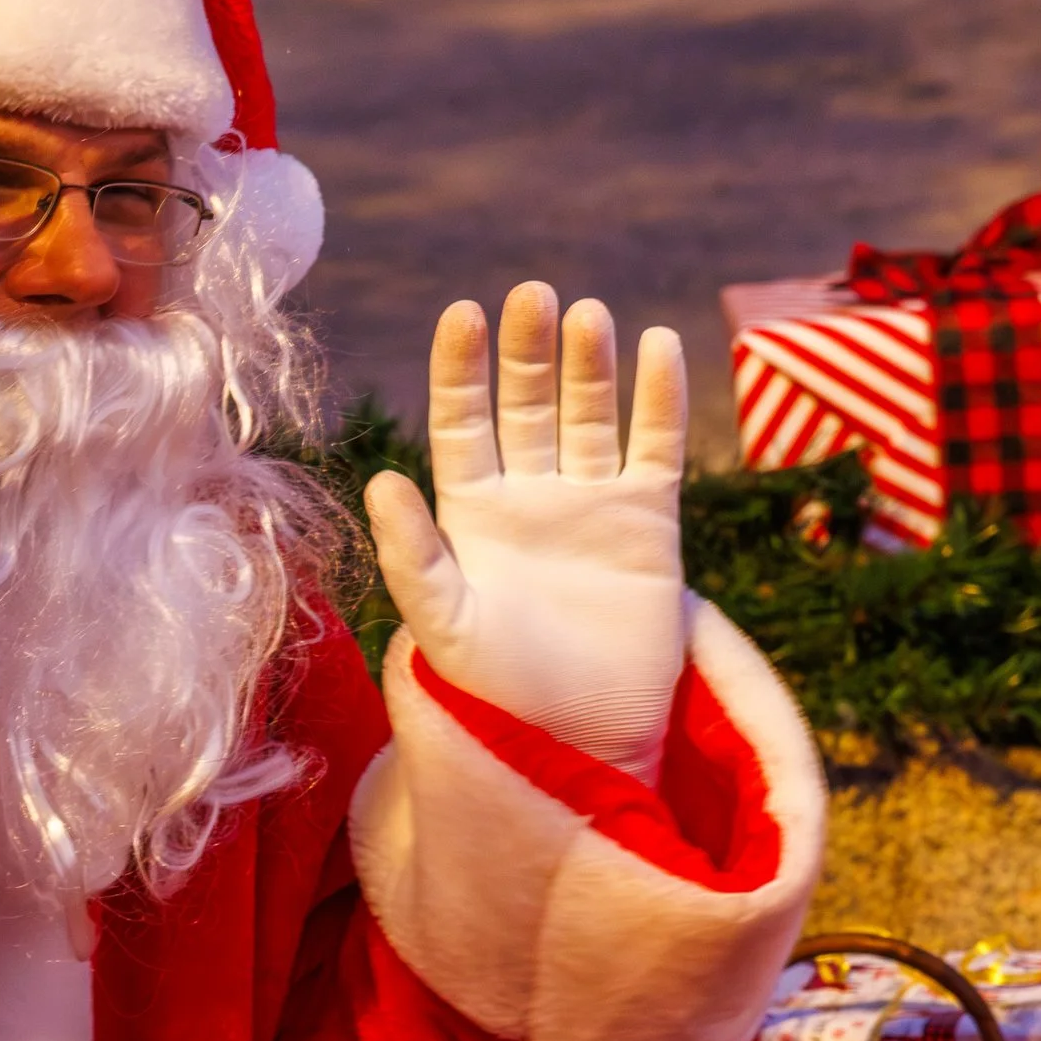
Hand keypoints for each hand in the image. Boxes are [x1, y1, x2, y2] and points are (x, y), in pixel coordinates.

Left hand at [363, 283, 687, 781]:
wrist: (581, 744)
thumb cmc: (499, 696)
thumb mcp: (445, 628)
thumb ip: (412, 557)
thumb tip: (380, 478)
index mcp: (469, 515)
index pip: (461, 421)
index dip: (460, 367)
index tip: (465, 313)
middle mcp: (528, 498)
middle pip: (526, 402)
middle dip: (528, 349)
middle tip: (533, 296)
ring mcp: (591, 505)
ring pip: (589, 413)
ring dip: (589, 363)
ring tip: (586, 314)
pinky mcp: (648, 523)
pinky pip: (654, 446)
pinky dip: (658, 398)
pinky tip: (659, 346)